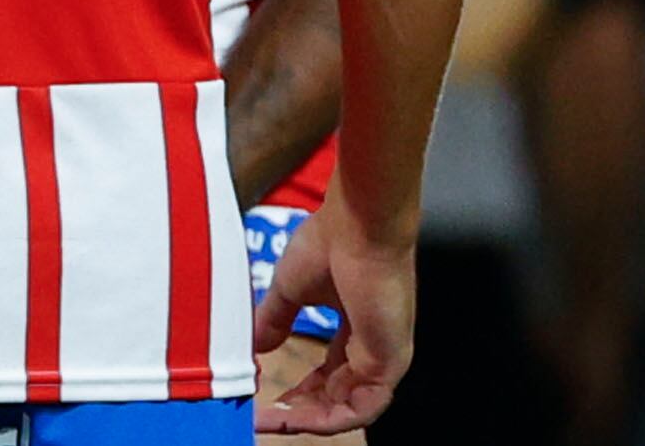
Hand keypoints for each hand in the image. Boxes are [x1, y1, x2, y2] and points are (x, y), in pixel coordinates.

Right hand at [254, 181, 415, 433]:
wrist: (359, 225)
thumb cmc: (330, 243)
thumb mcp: (289, 288)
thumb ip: (274, 319)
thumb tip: (255, 346)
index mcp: (355, 331)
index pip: (326, 376)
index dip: (294, 391)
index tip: (259, 396)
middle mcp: (372, 350)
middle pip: (334, 398)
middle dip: (295, 411)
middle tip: (257, 417)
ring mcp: (384, 359)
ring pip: (346, 410)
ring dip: (306, 420)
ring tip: (268, 419)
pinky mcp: (390, 363)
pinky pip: (361, 409)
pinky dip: (328, 419)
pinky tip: (294, 416)